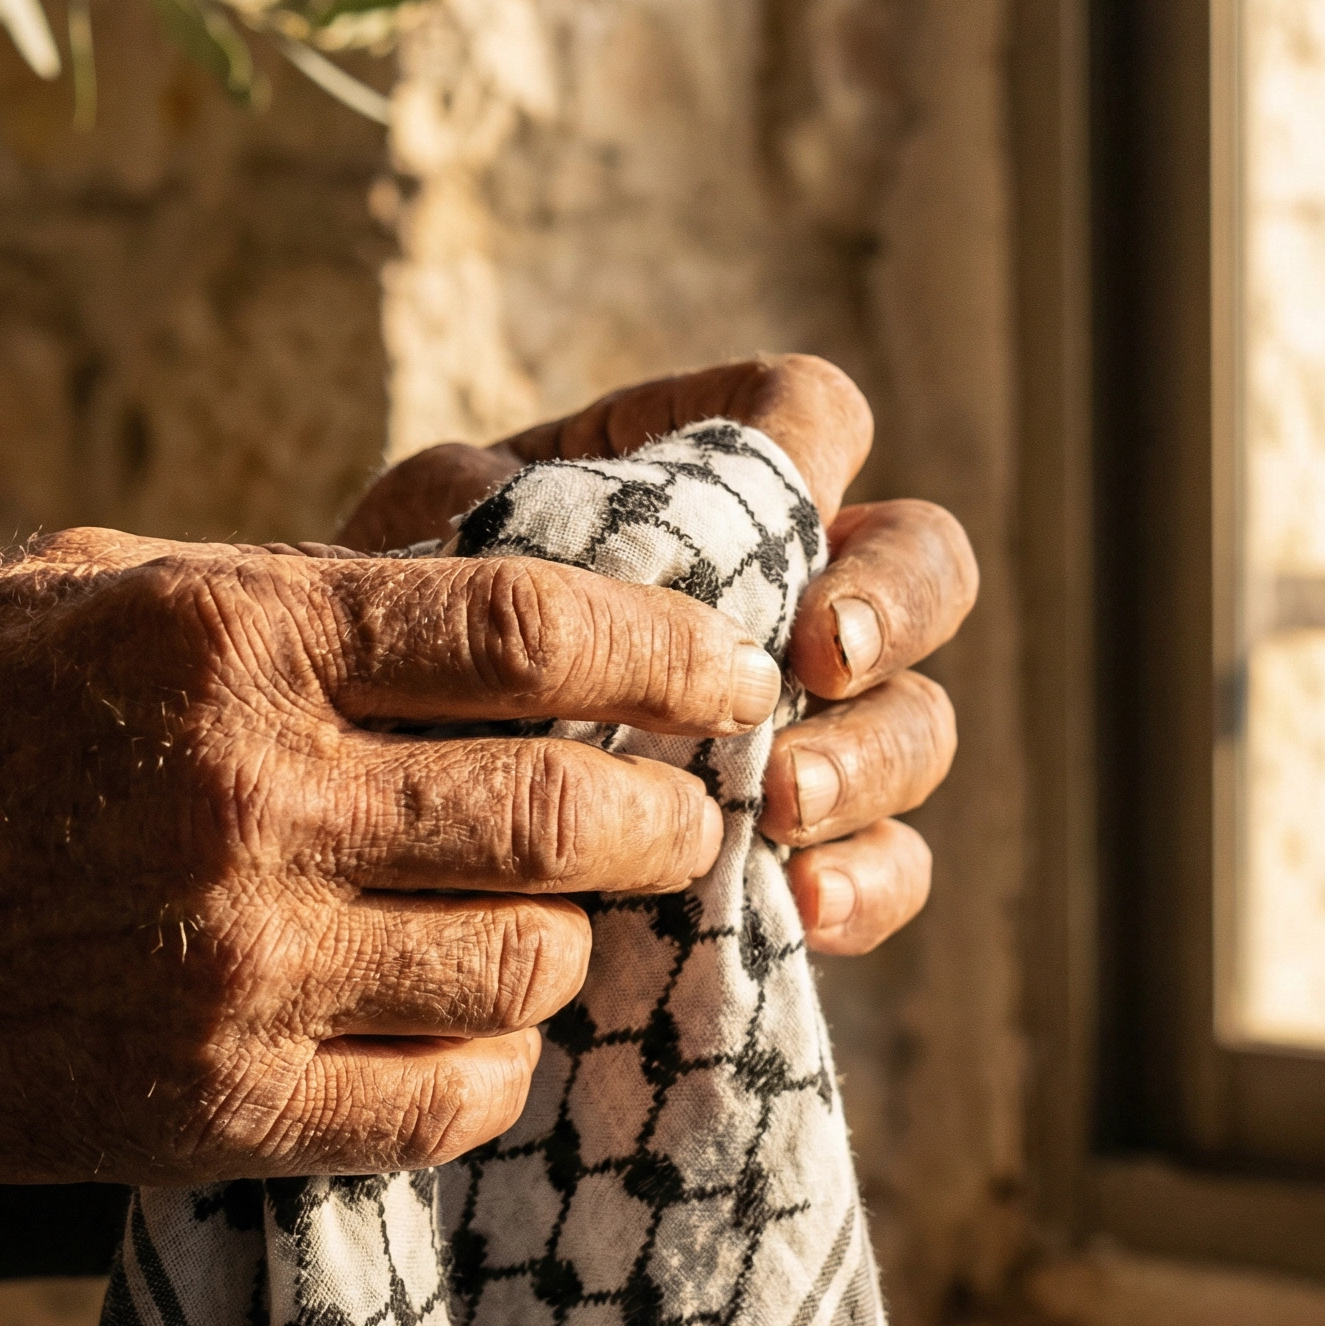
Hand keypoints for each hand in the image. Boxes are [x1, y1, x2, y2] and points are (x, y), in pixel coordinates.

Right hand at [0, 533, 786, 1203]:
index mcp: (225, 636)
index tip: (725, 667)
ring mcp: (234, 969)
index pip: (526, 626)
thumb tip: (464, 625)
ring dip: (577, 941)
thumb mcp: (83, 594)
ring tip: (567, 919)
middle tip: (693, 813)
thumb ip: (280, 607)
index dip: (664, 644)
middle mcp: (247, 797)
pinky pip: (441, 1104)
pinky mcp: (209, 1108)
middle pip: (563, 808)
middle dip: (670, 812)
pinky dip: (496, 1068)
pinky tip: (482, 1029)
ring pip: (523, 965)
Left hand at [339, 356, 977, 954]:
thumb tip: (493, 495)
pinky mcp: (803, 858)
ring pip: (916, 725)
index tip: (788, 499)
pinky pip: (889, 870)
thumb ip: (457, 507)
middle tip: (820, 658)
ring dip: (868, 758)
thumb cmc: (408, 652)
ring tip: (779, 804)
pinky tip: (806, 907)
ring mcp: (811, 732)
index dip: (812, 444)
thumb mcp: (411, 558)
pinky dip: (866, 884)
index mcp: (703, 493)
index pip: (807, 418)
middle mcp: (787, 602)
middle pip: (922, 567)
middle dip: (890, 607)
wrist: (401, 824)